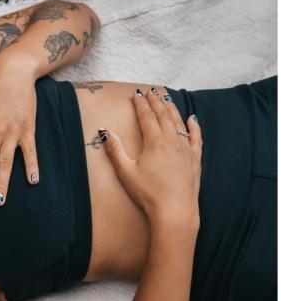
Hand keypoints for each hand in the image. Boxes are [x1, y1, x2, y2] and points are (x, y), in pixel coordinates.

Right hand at [100, 87, 201, 230]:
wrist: (174, 210)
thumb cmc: (148, 193)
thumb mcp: (125, 171)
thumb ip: (115, 149)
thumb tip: (104, 131)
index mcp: (154, 142)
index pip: (147, 117)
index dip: (141, 104)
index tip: (137, 94)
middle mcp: (172, 141)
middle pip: (163, 115)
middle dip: (156, 101)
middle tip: (151, 91)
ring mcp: (186, 149)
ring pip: (179, 122)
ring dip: (172, 109)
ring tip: (167, 98)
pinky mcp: (195, 159)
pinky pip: (196, 137)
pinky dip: (194, 126)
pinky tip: (192, 119)